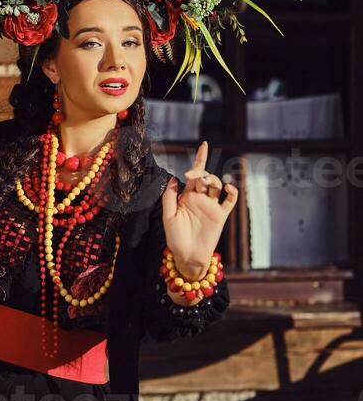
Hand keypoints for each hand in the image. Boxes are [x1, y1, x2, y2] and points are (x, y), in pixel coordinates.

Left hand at [162, 140, 237, 278]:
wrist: (188, 256)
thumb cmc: (175, 238)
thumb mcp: (168, 217)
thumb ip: (170, 198)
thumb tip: (173, 179)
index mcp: (187, 196)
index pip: (194, 174)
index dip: (200, 159)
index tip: (204, 144)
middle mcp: (200, 198)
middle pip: (206, 177)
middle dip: (202, 172)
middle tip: (195, 177)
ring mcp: (211, 206)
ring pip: (217, 186)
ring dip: (215, 180)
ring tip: (209, 183)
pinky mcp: (220, 215)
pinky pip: (229, 201)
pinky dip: (231, 192)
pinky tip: (228, 187)